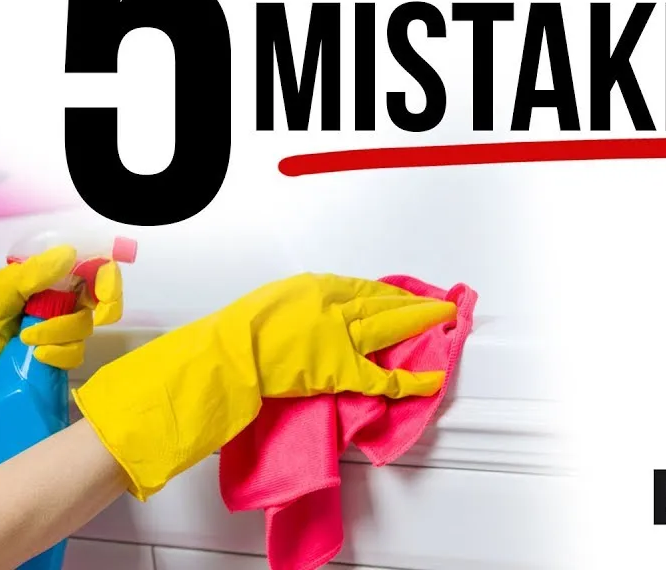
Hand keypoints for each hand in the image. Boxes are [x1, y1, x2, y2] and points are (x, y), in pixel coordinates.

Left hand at [17, 251, 123, 368]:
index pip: (93, 269)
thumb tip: (70, 253)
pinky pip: (74, 354)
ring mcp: (60, 329)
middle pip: (100, 300)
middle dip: (100, 307)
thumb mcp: (2, 289)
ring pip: (85, 329)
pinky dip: (59, 355)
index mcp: (50, 277)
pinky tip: (37, 355)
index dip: (108, 278)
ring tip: (28, 338)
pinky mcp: (57, 355)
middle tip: (98, 314)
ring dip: (61, 333)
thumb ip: (35, 273)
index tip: (105, 292)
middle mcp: (61, 299)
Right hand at [72, 272, 456, 499]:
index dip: (383, 292)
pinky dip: (410, 378)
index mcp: (308, 288)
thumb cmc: (230, 338)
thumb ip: (290, 313)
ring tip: (444, 323)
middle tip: (437, 302)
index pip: (357, 287)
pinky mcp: (339, 368)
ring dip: (419, 324)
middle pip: (380, 300)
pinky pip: (383, 374)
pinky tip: (430, 378)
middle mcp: (328, 304)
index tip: (398, 294)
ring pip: (388, 325)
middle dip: (411, 302)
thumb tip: (302, 323)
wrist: (221, 357)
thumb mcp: (262, 309)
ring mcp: (336, 335)